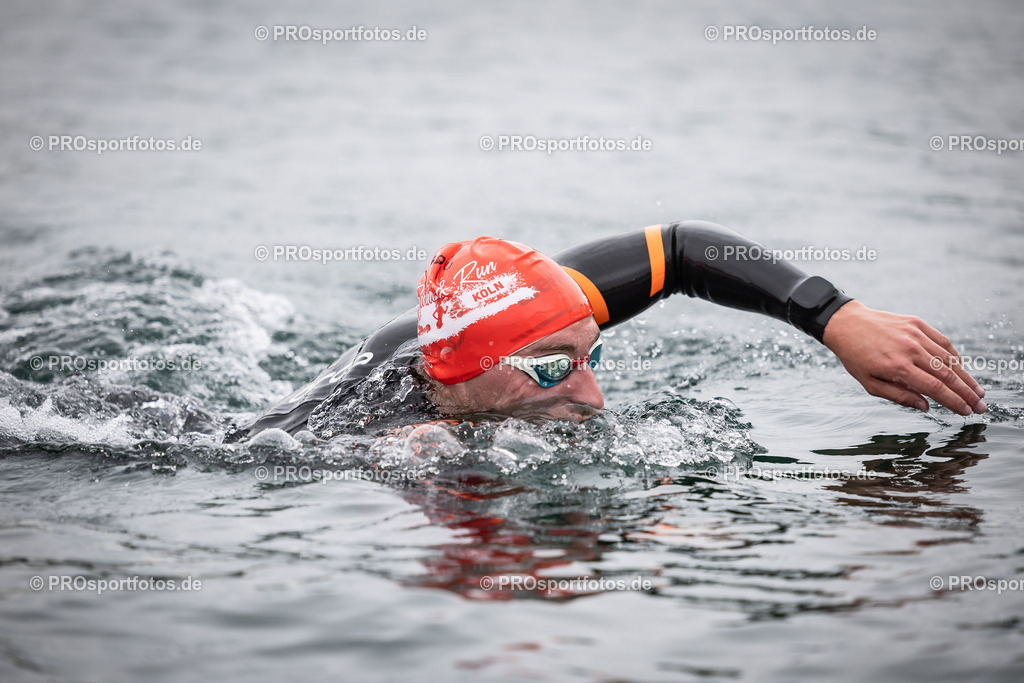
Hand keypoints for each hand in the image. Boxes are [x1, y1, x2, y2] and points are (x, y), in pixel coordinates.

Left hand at [822, 300, 985, 415]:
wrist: (846, 323)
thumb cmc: (855, 357)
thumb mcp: (869, 383)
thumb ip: (899, 396)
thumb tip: (926, 407)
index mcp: (897, 367)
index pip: (935, 388)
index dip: (954, 402)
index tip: (967, 412)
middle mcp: (910, 349)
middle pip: (947, 374)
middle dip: (967, 393)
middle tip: (981, 406)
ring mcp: (915, 334)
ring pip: (948, 358)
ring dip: (966, 376)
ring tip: (977, 391)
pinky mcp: (917, 323)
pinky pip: (942, 341)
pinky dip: (954, 356)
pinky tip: (961, 369)